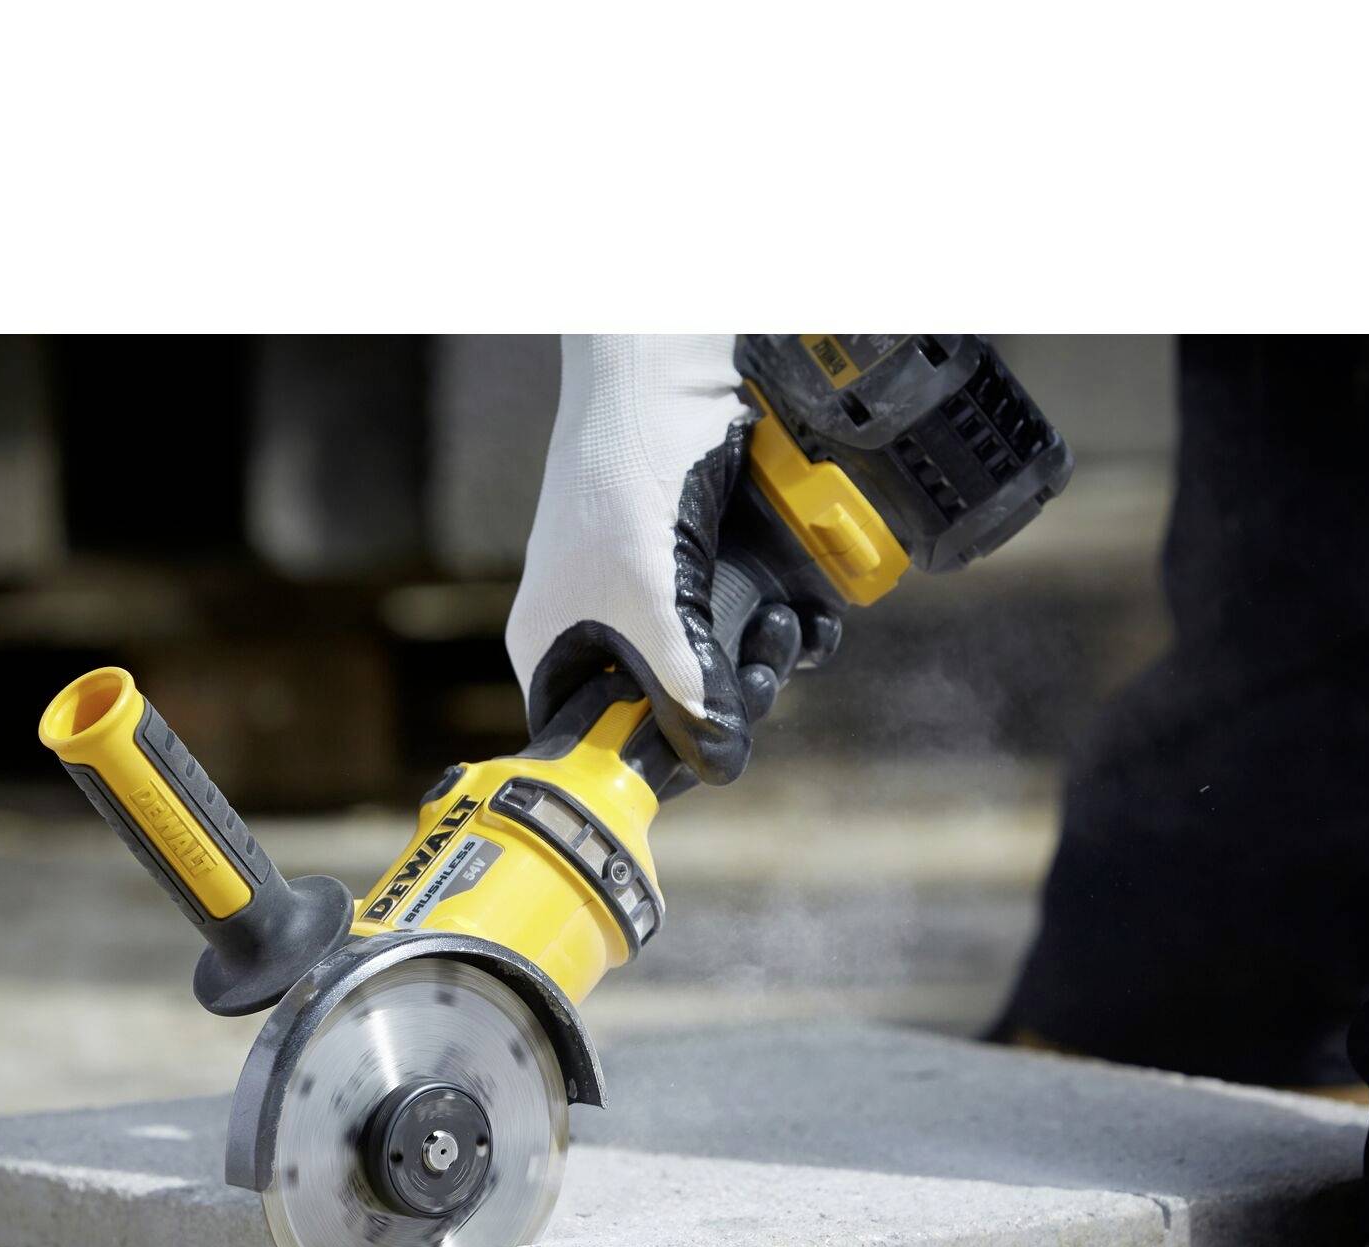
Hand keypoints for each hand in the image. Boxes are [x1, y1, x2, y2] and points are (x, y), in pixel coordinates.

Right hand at [507, 336, 838, 785]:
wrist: (665, 361)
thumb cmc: (625, 470)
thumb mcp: (652, 598)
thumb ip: (686, 686)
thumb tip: (719, 763)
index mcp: (559, 644)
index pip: (589, 736)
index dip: (643, 757)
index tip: (701, 755)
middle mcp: (608, 627)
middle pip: (672, 707)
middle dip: (730, 699)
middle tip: (761, 677)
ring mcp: (663, 594)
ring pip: (722, 667)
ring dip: (770, 663)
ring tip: (785, 628)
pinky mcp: (713, 562)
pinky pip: (753, 620)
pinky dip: (791, 627)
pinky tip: (810, 617)